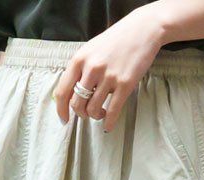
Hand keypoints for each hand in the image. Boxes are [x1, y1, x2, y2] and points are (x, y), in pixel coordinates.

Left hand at [53, 6, 165, 132]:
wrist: (143, 29)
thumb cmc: (116, 41)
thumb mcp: (91, 50)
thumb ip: (80, 69)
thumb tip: (71, 94)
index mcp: (79, 59)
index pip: (62, 91)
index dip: (61, 110)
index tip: (64, 119)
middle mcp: (92, 68)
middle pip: (77, 104)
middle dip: (81, 114)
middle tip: (87, 113)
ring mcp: (108, 77)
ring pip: (93, 109)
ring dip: (95, 116)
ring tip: (101, 112)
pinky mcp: (125, 84)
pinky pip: (113, 111)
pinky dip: (109, 122)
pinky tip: (108, 126)